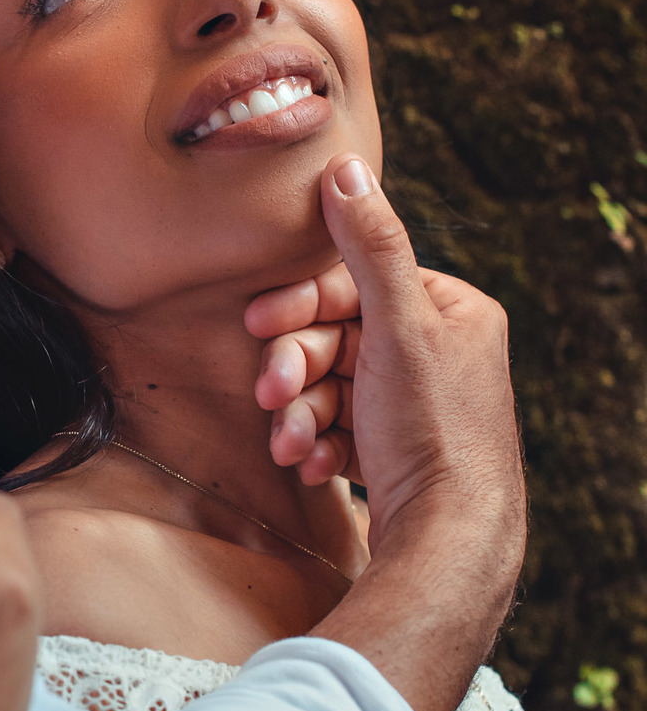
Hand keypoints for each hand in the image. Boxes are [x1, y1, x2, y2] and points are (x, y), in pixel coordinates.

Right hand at [260, 156, 524, 579]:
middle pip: (338, 338)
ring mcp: (418, 406)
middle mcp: (441, 354)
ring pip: (332, 387)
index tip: (258, 322)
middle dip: (296, 369)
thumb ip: (370, 245)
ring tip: (289, 444)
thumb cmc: (432, 432)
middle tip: (269, 394)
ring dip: (300, 413)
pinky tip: (312, 465)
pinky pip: (340, 429)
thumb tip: (344, 167)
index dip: (302, 304)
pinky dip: (318, 443)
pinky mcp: (397, 452)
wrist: (448, 543)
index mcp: (453, 312)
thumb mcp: (398, 325)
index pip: (357, 284)